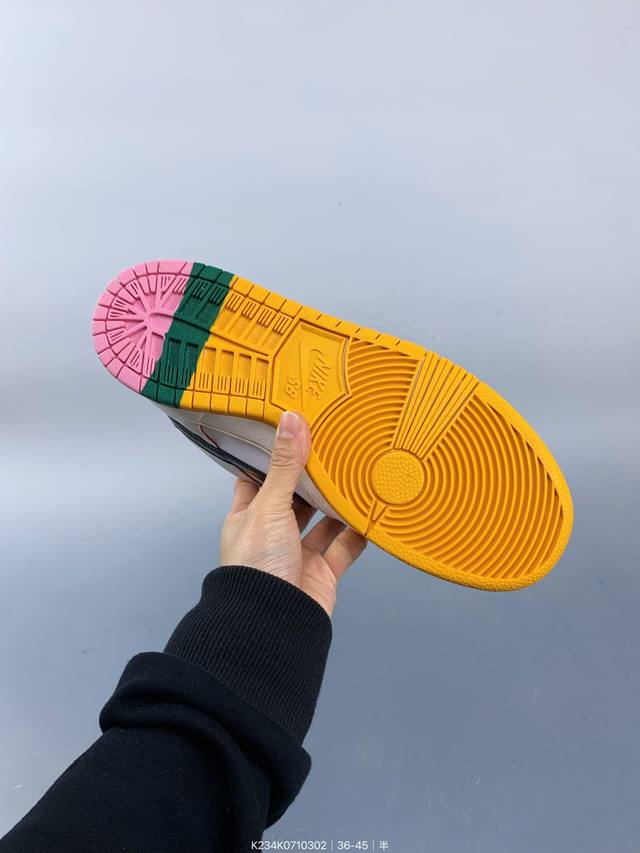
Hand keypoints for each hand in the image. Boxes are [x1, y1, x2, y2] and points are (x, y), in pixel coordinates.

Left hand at [219, 411, 366, 615]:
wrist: (273, 623)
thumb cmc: (257, 566)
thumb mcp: (269, 506)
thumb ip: (285, 466)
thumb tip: (292, 420)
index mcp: (248, 516)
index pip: (258, 478)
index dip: (273, 456)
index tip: (293, 431)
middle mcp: (272, 533)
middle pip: (296, 497)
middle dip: (313, 477)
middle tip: (334, 447)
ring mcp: (298, 554)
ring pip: (323, 522)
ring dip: (338, 503)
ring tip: (357, 474)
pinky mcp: (322, 573)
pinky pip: (344, 548)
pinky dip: (358, 533)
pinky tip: (371, 513)